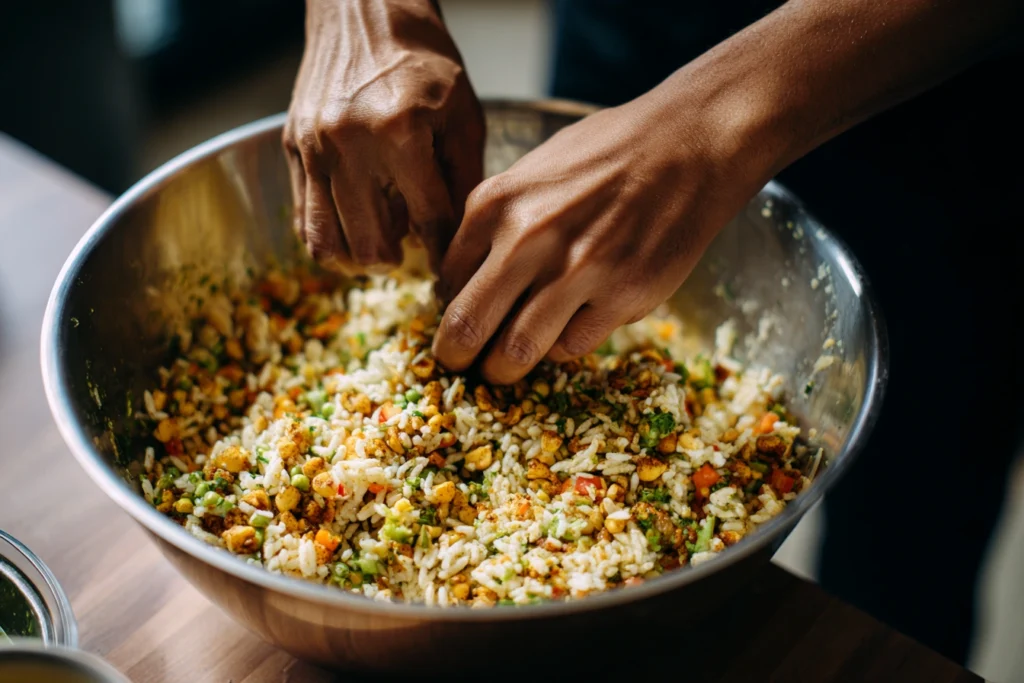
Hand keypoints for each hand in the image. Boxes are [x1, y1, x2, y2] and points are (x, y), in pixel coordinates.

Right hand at [283, 0, 483, 273]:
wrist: (364, 11)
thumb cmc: (424, 63)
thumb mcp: (463, 115)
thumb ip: (464, 180)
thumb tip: (461, 241)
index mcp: (401, 132)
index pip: (430, 222)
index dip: (445, 257)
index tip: (450, 274)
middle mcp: (349, 144)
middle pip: (371, 247)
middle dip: (397, 262)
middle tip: (410, 254)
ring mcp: (312, 148)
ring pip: (327, 244)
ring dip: (357, 259)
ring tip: (379, 248)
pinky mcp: (290, 148)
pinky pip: (302, 219)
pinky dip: (329, 237)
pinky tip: (353, 226)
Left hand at [432, 83, 776, 383]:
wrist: (689, 143)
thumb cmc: (609, 153)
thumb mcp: (533, 171)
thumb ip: (497, 220)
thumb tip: (463, 278)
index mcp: (496, 204)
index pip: (447, 281)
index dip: (448, 310)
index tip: (458, 323)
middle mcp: (528, 239)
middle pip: (467, 327)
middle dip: (456, 356)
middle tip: (460, 366)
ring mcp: (577, 271)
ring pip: (516, 351)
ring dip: (505, 369)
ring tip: (505, 368)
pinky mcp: (622, 296)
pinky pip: (572, 347)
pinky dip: (565, 345)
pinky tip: (573, 324)